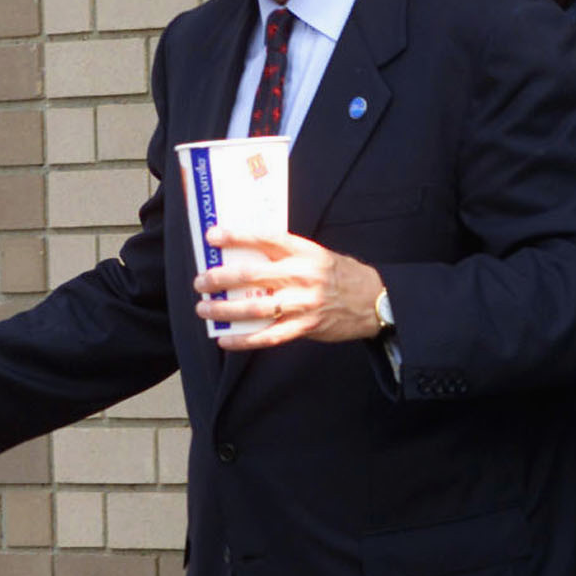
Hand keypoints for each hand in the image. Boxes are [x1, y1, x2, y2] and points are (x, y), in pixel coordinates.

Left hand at [193, 227, 385, 351]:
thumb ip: (285, 254)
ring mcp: (304, 303)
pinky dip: (244, 340)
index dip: (236, 236)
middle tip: (201, 281)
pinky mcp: (306, 327)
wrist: (374, 301)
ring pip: (257, 308)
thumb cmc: (339, 274)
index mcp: (305, 252)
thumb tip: (244, 254)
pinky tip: (225, 340)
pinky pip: (269, 336)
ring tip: (204, 309)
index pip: (266, 238)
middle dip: (221, 278)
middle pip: (253, 274)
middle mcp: (303, 275)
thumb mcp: (316, 254)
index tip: (212, 236)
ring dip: (225, 310)